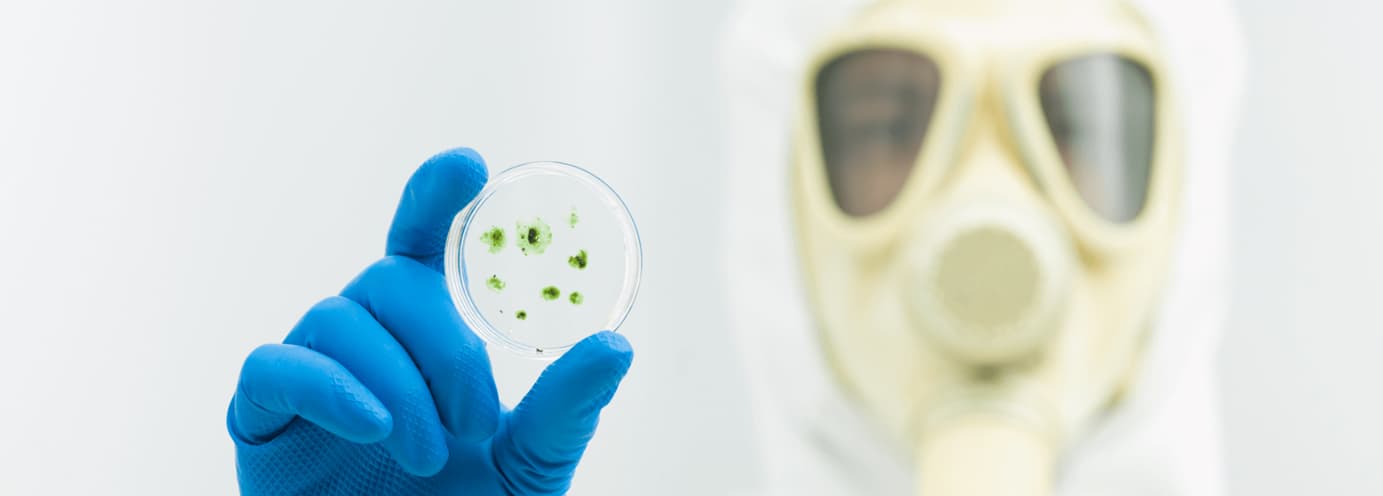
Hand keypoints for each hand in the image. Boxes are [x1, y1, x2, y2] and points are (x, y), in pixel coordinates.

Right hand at [227, 148, 633, 494]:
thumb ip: (563, 411)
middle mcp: (367, 341)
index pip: (424, 247)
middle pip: (388, 279)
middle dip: (441, 341)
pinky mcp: (260, 416)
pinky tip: (374, 425)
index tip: (469, 167)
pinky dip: (328, 387)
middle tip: (477, 418)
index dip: (435, 198)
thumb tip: (616, 345)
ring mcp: (311, 374)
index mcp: (427, 339)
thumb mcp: (528, 466)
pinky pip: (274, 367)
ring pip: (336, 318)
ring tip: (431, 456)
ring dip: (396, 379)